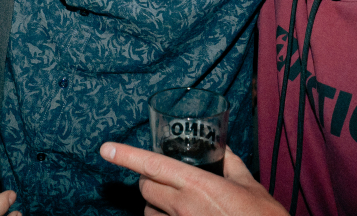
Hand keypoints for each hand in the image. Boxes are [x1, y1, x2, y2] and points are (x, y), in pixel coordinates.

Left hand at [100, 143, 286, 215]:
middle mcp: (184, 206)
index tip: (105, 149)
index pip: (153, 165)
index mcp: (198, 184)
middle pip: (146, 187)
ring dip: (155, 206)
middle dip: (148, 180)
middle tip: (161, 179)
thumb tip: (222, 148)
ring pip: (149, 212)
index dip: (126, 155)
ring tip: (174, 205)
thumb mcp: (250, 185)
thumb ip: (232, 164)